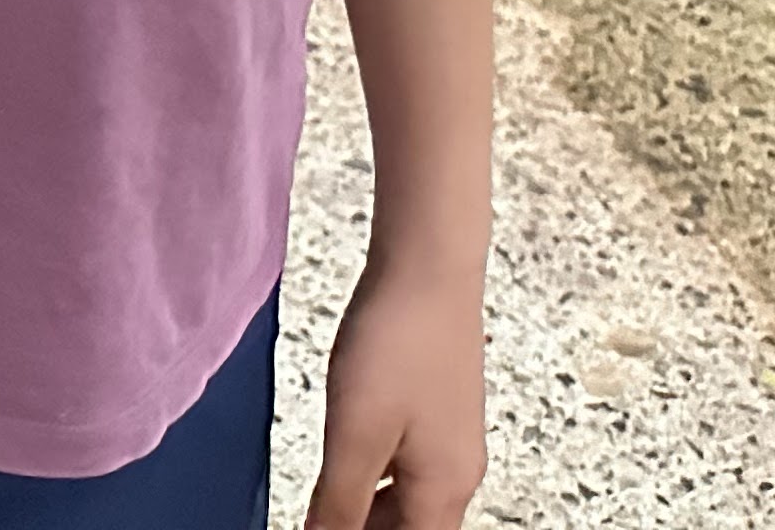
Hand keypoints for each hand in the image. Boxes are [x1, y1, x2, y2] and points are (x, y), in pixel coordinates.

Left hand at [307, 260, 486, 527]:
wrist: (429, 269)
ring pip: (407, 502)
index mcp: (445, 491)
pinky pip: (406, 467)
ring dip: (367, 512)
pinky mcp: (437, 412)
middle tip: (317, 519)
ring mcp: (449, 442)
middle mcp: (457, 474)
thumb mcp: (355, 432)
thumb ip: (339, 499)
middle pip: (411, 529)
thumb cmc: (397, 344)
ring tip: (321, 506)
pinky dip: (374, 481)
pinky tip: (344, 466)